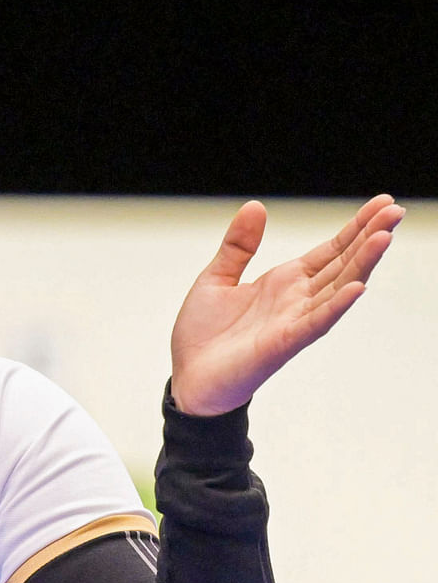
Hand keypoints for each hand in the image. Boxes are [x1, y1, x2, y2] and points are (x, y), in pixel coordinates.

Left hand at [169, 194, 404, 416]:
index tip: (382, 203)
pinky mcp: (282, 344)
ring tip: (384, 237)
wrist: (187, 379)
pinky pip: (314, 323)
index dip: (356, 227)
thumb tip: (256, 206)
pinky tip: (356, 287)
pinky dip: (335, 306)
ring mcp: (293, 322)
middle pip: (342, 264)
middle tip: (396, 210)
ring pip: (336, 289)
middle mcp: (296, 300)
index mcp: (284, 282)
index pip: (330, 250)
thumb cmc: (204, 336)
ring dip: (362, 264)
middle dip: (369, 237)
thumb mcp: (216, 278)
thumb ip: (238, 246)